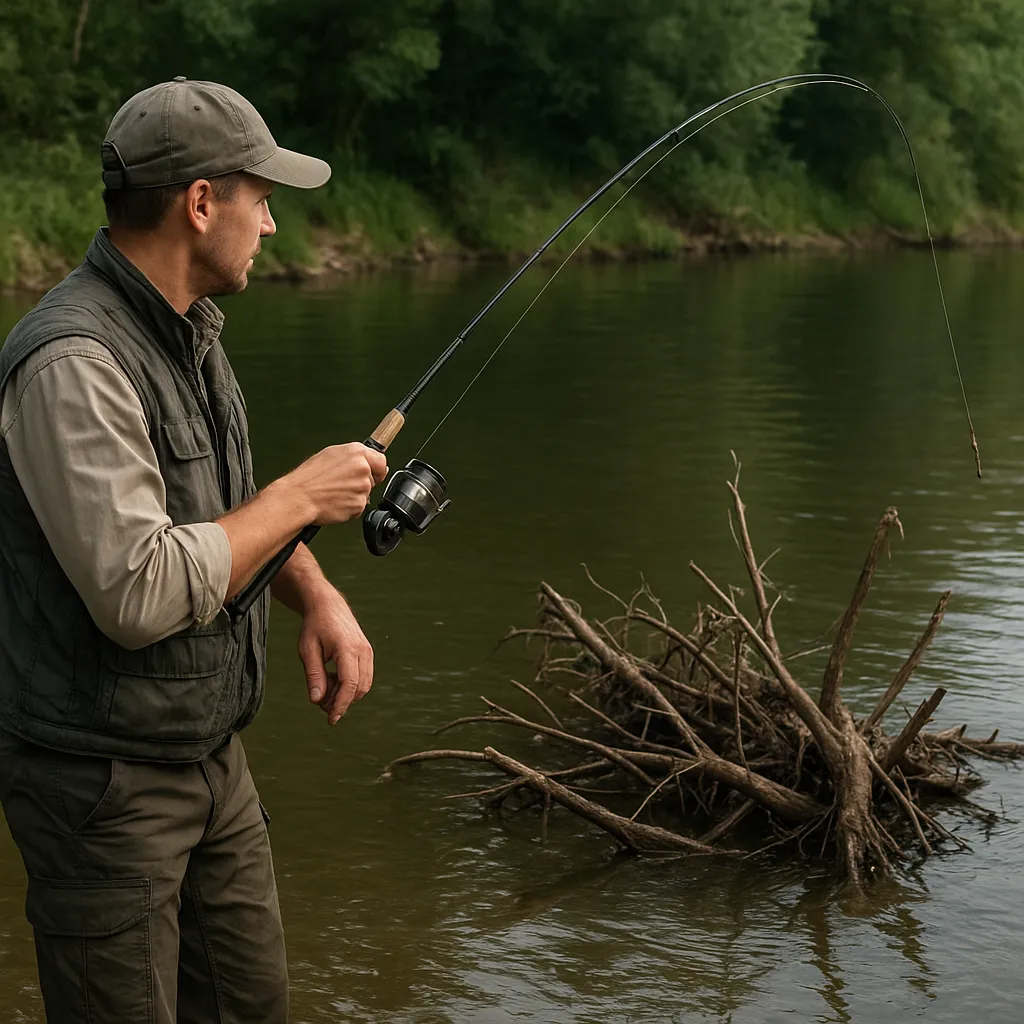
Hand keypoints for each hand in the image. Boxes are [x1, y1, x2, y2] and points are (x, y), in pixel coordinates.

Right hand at [289, 443, 387, 525]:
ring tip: (334, 493)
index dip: (375, 469)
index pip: (381, 461)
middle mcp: (362, 468)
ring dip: (354, 495)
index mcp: (356, 452)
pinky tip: (335, 502)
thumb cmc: (309, 477)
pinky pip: (359, 507)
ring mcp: (362, 487)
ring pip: (366, 494)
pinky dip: (349, 507)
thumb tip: (372, 463)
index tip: (370, 474)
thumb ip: (355, 457)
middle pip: (373, 479)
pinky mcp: (359, 504)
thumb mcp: (331, 455)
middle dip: (361, 483)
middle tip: (341, 485)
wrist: (298, 498)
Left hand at [297, 585, 373, 724]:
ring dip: (346, 694)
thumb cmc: (315, 626)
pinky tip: (334, 680)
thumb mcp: (307, 650)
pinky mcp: (367, 653)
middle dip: (341, 701)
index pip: (349, 683)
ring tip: (326, 687)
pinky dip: (351, 686)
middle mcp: (363, 650)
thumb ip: (313, 675)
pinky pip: (364, 677)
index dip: (341, 704)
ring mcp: (368, 651)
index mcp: (347, 648)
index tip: (331, 719)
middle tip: (320, 703)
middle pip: (359, 688)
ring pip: (364, 685)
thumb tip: (316, 701)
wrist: (328, 606)